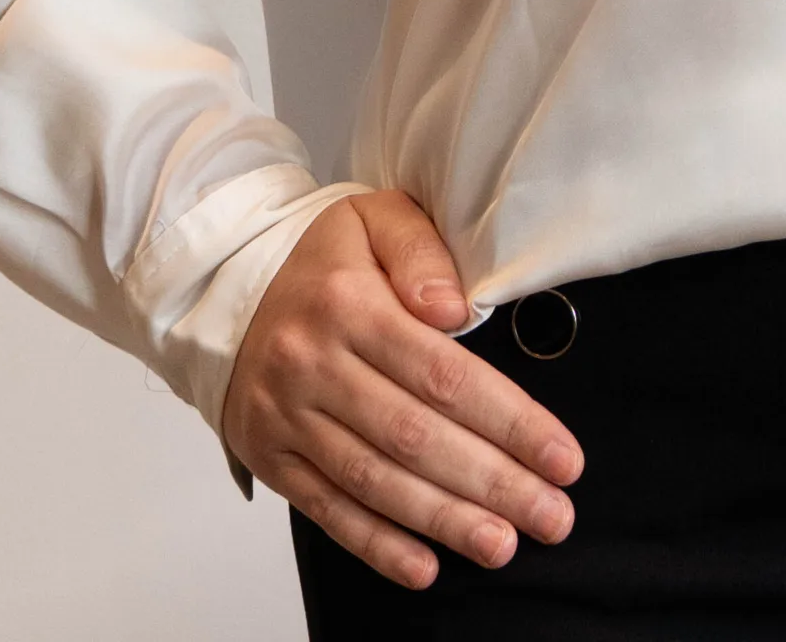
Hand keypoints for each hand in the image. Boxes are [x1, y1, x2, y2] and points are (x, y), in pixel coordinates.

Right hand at [222, 190, 581, 588]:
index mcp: (349, 304)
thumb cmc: (318, 259)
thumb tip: (455, 308)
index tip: (561, 456)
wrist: (224, 291)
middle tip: (551, 515)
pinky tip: (425, 566)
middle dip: (492, 482)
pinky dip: (377, 544)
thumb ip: (420, 252)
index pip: (442, 374)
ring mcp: (289, 419)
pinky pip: (327, 510)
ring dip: (444, 521)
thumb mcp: (371, 218)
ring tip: (504, 545)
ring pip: (375, 481)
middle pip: (415, 437)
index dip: (508, 420)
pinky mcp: (272, 459)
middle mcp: (315, 366)